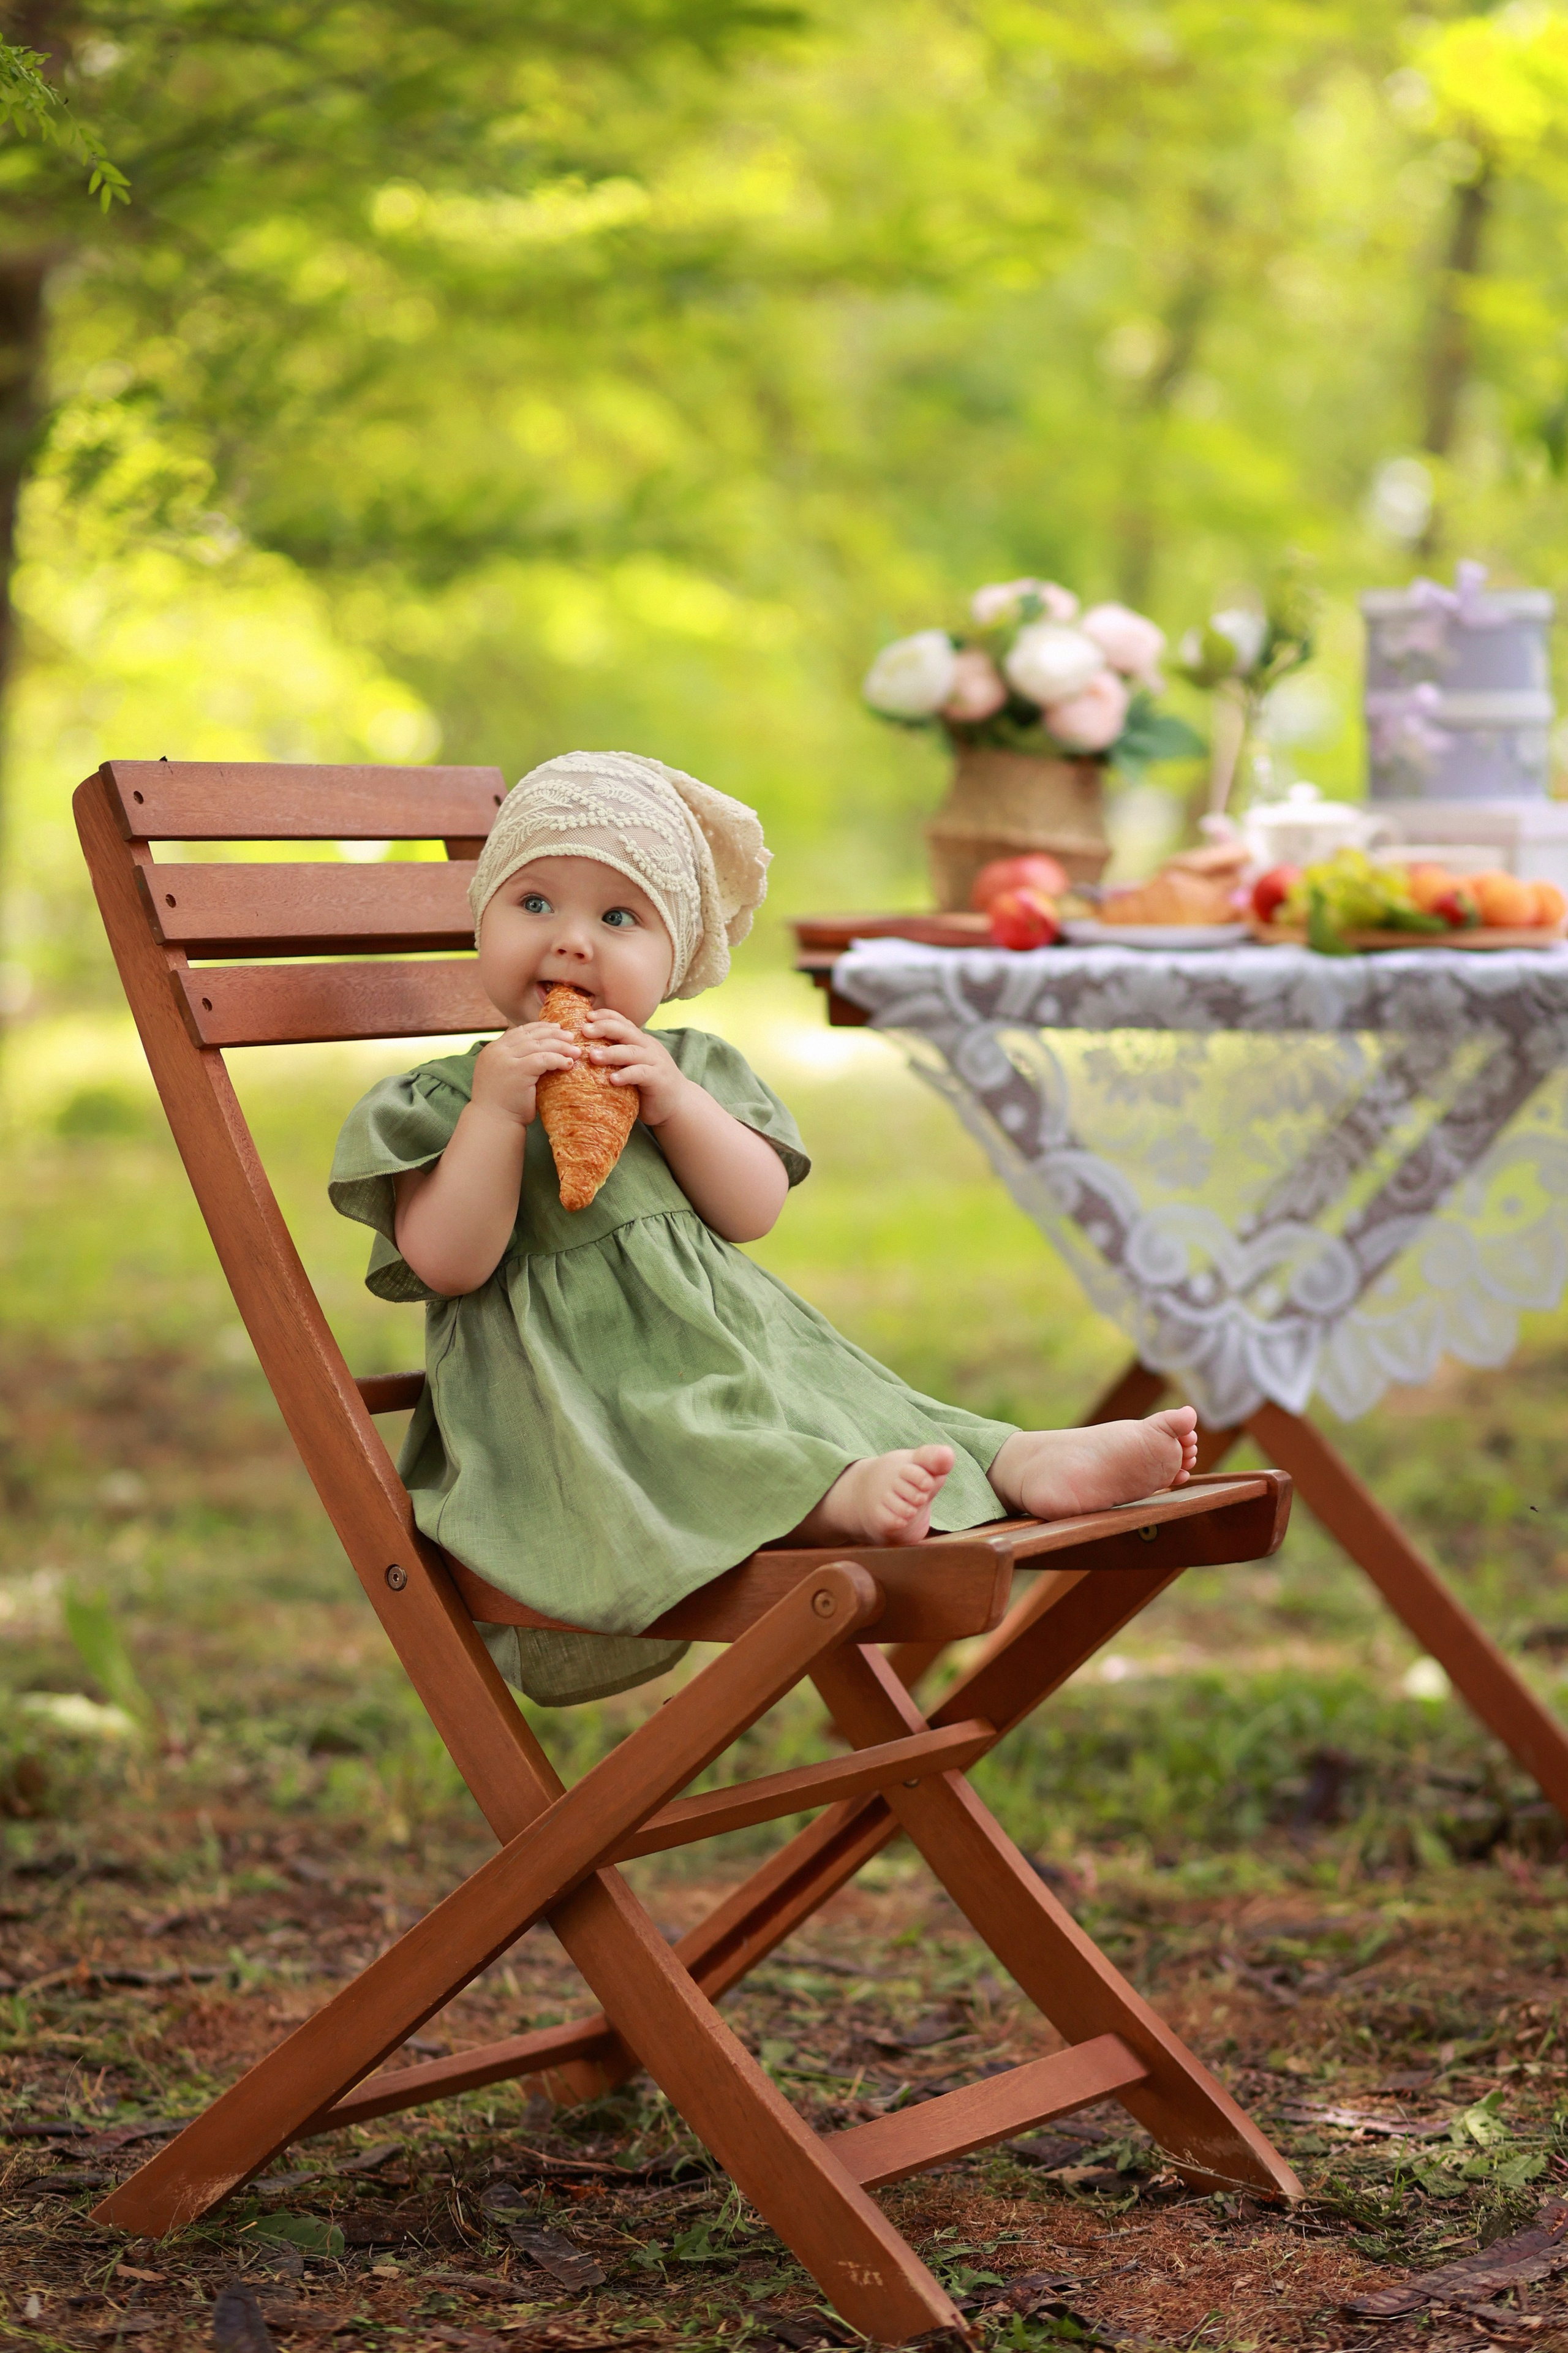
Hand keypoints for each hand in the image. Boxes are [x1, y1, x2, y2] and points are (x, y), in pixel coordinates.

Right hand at [470, 1020, 578, 1128]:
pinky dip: (558, 1059)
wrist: (493, 1123)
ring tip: (575, 1051)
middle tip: (570, 1036)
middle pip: (530, 1035)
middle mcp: (497, 1051)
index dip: (540, 1028)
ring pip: (539, 1045)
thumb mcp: (506, 1075)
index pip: (519, 1031)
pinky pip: (543, 1059)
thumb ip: (516, 1061)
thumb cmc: (503, 1105)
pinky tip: (569, 1064)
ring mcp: (505, 1060)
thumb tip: (541, 1052)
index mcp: (493, 1050)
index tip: (557, 1028)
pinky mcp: (517, 1071)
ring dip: (560, 1046)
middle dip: (553, 1034)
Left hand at [580, 1009, 688, 1125]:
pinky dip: (626, 1075)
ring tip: (593, 1056)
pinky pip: (641, 1073)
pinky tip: (612, 1080)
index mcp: (640, 1041)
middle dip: (605, 1028)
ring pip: (631, 1052)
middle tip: (584, 1030)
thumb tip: (585, 1052)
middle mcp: (648, 1047)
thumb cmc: (648, 1085)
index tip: (587, 1015)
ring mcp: (655, 1062)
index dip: (606, 1016)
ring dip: (611, 1053)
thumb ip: (617, 1056)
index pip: (623, 1022)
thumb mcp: (632, 1065)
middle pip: (626, 1031)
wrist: (678, 1104)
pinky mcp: (658, 1079)